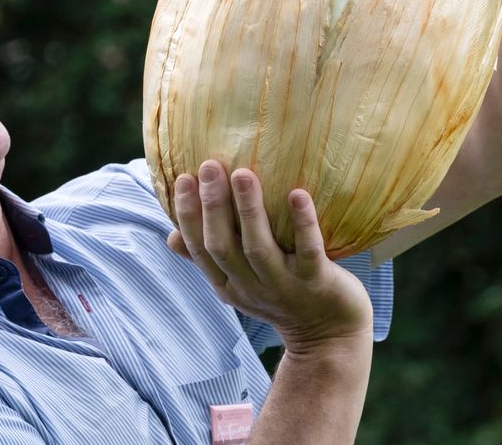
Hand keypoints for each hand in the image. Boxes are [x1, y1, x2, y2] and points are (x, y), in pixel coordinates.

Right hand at [167, 160, 371, 351]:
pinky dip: (302, 223)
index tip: (183, 178)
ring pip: (259, 248)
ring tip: (243, 173)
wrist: (330, 336)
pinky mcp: (317, 282)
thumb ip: (211, 259)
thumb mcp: (239, 285)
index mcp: (227, 284)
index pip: (199, 249)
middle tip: (209, 165)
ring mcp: (283, 286)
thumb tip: (171, 236)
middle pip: (222, 246)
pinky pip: (308, 251)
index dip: (188, 215)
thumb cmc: (283, 298)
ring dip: (249, 210)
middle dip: (212, 206)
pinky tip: (298, 194)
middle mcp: (250, 287)